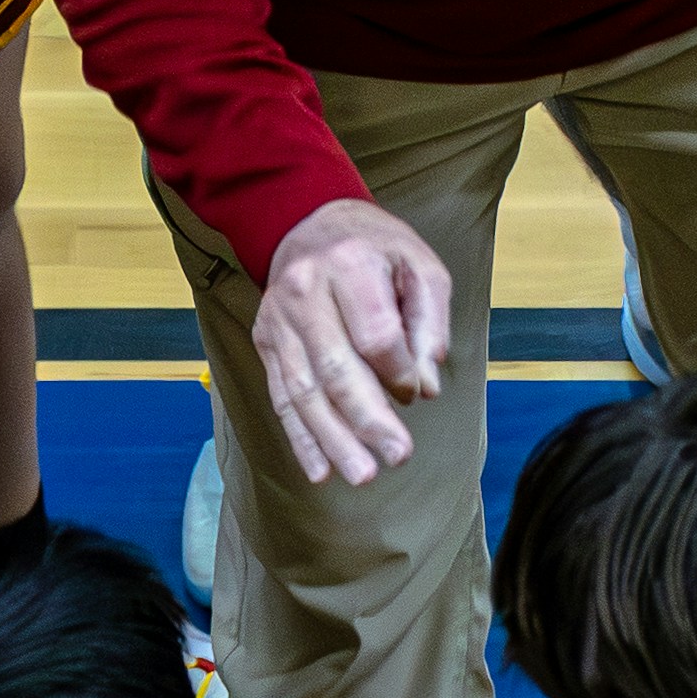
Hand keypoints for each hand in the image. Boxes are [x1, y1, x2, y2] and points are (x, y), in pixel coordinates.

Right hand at [253, 193, 452, 484]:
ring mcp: (278, 320)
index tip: (418, 392)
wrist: (307, 223)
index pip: (374, 334)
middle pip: (335, 368)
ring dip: (333, 439)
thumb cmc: (374, 248)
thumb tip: (428, 382)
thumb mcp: (419, 265)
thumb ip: (430, 321)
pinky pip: (281, 396)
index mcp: (348, 265)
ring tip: (362, 475)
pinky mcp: (266, 342)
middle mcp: (304, 292)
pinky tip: (319, 470)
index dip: (399, 371)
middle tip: (398, 457)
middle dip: (368, 419)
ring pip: (303, 390)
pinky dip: (300, 437)